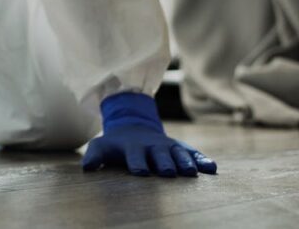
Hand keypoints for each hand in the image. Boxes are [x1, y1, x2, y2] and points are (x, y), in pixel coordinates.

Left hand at [81, 92, 216, 177]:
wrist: (133, 127)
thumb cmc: (116, 144)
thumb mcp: (102, 146)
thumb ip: (94, 156)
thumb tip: (87, 168)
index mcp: (133, 147)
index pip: (135, 155)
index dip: (137, 162)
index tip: (140, 171)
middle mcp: (152, 146)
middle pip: (159, 155)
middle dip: (163, 163)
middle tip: (168, 172)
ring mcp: (168, 147)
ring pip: (178, 154)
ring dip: (184, 162)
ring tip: (191, 172)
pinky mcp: (180, 148)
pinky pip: (192, 153)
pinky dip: (202, 159)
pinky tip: (211, 168)